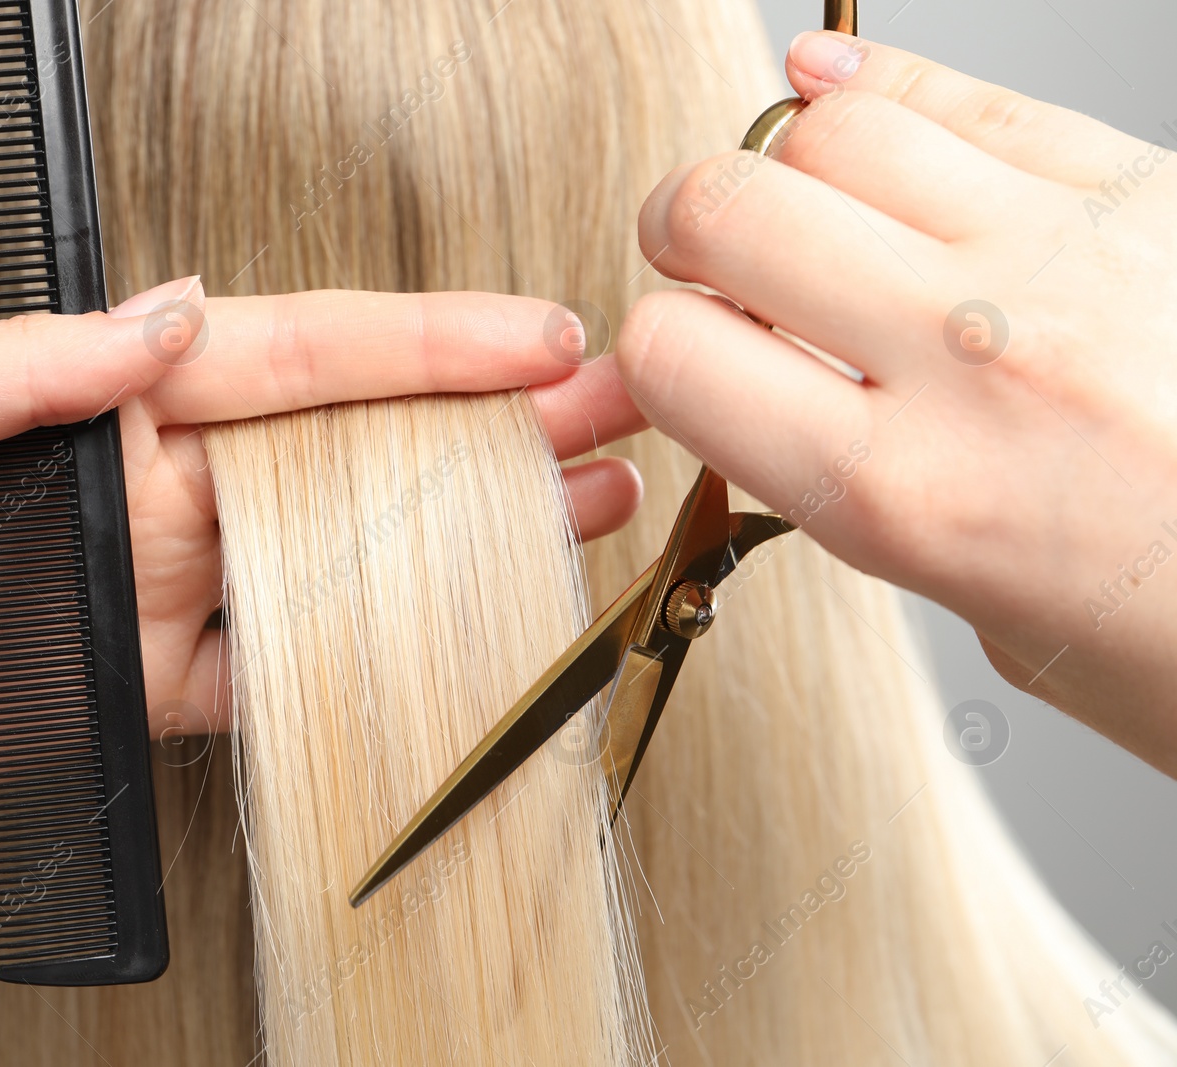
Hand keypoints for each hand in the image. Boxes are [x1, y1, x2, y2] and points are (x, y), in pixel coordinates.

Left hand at [0, 280, 646, 900]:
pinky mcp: (137, 694)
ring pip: (338, 550)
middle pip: (344, 445)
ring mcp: (152, 593)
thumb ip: (24, 366)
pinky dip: (365, 655)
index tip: (524, 336)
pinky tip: (455, 624)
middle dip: (484, 421)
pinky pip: (273, 671)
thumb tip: (171, 317)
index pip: (282, 355)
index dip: (413, 343)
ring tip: (582, 497)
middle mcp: (140, 489)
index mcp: (85, 401)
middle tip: (609, 404)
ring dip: (462, 524)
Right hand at [618, 33, 1176, 773]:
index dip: (650, 355)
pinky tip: (840, 100)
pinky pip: (967, 99)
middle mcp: (974, 359)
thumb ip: (866, 494)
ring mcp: (1068, 254)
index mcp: (912, 498)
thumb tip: (784, 393)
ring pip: (834, 130)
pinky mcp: (1149, 189)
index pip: (676, 355)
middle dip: (681, 233)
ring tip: (790, 202)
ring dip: (779, 164)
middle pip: (727, 209)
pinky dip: (876, 89)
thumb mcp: (989, 620)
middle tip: (696, 263)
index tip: (673, 365)